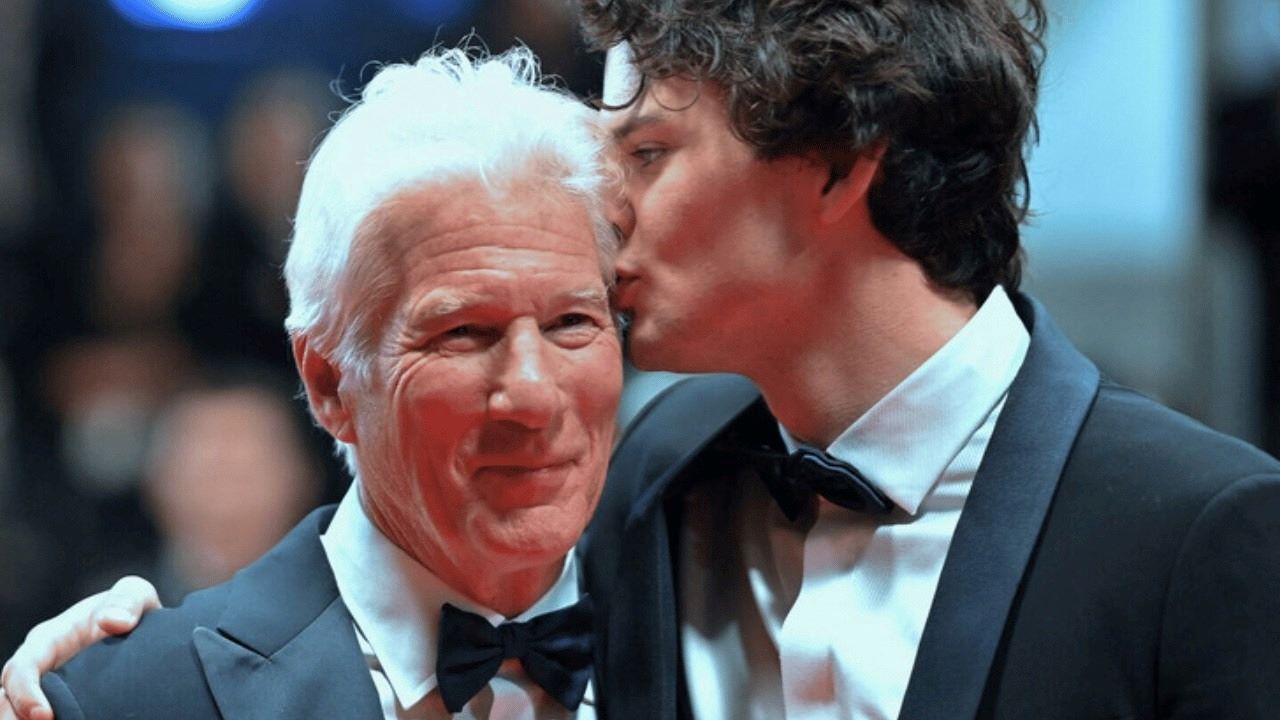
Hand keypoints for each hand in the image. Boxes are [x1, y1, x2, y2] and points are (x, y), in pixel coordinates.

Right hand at [0, 576, 160, 719]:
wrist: (144, 630)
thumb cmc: (131, 610)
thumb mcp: (134, 596)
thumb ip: (127, 601)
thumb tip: (114, 622)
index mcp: (48, 639)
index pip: (21, 669)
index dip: (25, 693)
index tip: (44, 716)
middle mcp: (40, 667)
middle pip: (9, 701)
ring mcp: (48, 689)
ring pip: (20, 716)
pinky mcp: (63, 705)